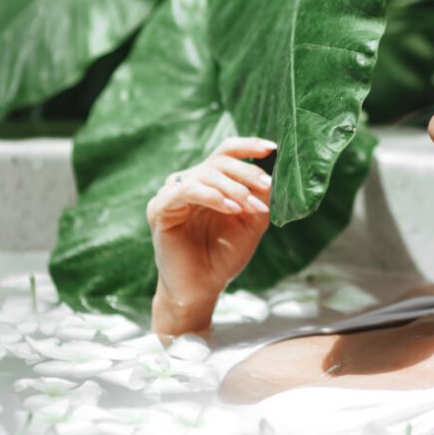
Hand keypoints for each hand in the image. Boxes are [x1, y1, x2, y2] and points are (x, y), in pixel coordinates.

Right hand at [146, 136, 276, 307]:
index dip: (248, 145)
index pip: (226, 153)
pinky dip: (212, 196)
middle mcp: (188, 182)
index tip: (272, 148)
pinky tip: (230, 208)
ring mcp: (172, 194)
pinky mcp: (160, 209)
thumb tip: (274, 172)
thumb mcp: (251, 221)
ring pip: (206, 173)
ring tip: (250, 205)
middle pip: (220, 161)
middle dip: (247, 172)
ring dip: (234, 187)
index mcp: (209, 182)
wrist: (202, 289)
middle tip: (267, 187)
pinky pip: (186, 190)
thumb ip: (260, 196)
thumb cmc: (224, 255)